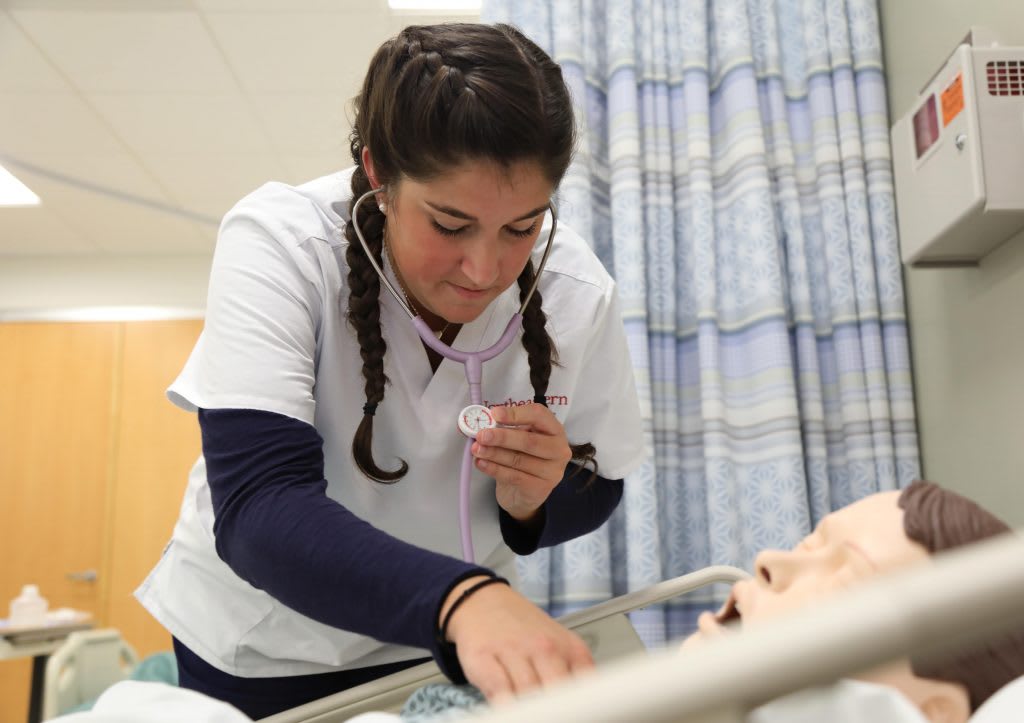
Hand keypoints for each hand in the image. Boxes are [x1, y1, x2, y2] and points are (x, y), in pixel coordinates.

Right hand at [440, 576, 593, 700]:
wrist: (484, 601)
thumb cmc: (524, 631)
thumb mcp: (561, 646)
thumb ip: (576, 677)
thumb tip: (587, 710)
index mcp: (571, 648)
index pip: (589, 688)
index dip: (582, 708)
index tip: (576, 714)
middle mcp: (545, 647)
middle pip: (559, 691)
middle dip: (558, 710)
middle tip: (554, 714)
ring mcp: (514, 651)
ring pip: (529, 694)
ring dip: (531, 710)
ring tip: (531, 713)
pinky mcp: (483, 659)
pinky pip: (499, 690)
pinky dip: (506, 706)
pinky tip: (509, 709)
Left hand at [471, 403, 571, 522]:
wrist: (523, 493)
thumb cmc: (521, 458)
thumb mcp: (516, 439)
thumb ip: (505, 429)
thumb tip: (483, 424)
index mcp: (554, 430)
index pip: (539, 415)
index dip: (516, 413)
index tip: (494, 414)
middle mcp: (558, 449)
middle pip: (529, 441)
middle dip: (502, 437)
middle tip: (481, 435)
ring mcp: (552, 471)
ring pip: (519, 460)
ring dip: (494, 453)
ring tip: (476, 449)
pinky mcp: (540, 488)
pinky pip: (514, 476)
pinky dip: (494, 469)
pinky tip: (481, 463)